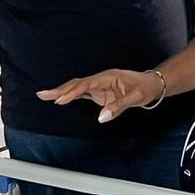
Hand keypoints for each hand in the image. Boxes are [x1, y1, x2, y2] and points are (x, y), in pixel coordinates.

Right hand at [37, 68, 162, 122]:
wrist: (152, 84)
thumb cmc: (145, 88)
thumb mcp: (136, 97)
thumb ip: (118, 106)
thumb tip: (101, 117)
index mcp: (108, 77)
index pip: (86, 84)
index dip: (72, 92)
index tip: (60, 100)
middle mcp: (101, 79)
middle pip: (77, 83)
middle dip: (59, 89)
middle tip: (42, 94)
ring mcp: (99, 86)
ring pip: (76, 87)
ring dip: (61, 92)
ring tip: (44, 96)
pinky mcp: (100, 92)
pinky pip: (81, 93)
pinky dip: (70, 96)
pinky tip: (60, 99)